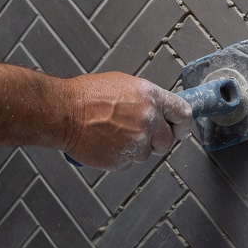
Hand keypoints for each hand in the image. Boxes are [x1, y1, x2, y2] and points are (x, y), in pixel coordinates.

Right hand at [61, 73, 193, 170]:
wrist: (64, 113)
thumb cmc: (86, 96)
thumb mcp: (124, 85)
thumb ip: (146, 99)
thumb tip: (160, 111)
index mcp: (151, 97)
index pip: (183, 114)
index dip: (182, 124)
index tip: (180, 129)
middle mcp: (148, 120)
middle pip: (168, 140)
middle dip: (157, 140)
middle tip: (139, 133)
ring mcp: (136, 142)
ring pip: (147, 153)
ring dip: (136, 148)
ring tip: (115, 134)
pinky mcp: (123, 159)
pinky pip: (130, 162)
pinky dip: (121, 156)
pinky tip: (107, 142)